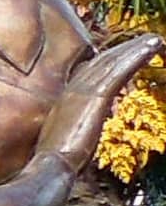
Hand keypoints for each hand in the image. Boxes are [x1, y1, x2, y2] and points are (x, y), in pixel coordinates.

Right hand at [32, 31, 162, 180]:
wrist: (51, 165)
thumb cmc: (54, 162)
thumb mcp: (61, 141)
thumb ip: (71, 131)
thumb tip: (74, 139)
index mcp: (65, 100)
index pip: (87, 73)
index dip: (105, 61)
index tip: (119, 54)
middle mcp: (73, 90)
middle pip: (101, 63)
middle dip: (123, 49)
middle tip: (143, 40)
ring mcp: (84, 92)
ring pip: (112, 63)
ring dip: (135, 49)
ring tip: (154, 40)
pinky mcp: (97, 97)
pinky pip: (120, 72)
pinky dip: (136, 57)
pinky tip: (152, 47)